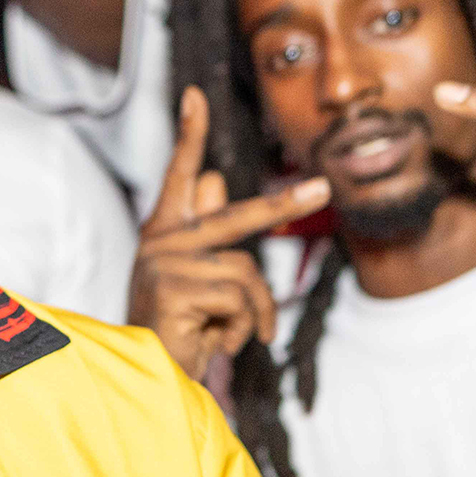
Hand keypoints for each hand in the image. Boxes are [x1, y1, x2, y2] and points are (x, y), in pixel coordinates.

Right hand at [131, 88, 328, 378]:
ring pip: (246, 273)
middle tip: (325, 189)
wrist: (150, 381)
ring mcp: (164, 261)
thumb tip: (217, 178)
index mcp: (165, 233)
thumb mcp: (195, 280)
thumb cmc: (178, 332)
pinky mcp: (173, 287)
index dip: (189, 135)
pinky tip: (215, 342)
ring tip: (229, 336)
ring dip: (254, 314)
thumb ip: (206, 232)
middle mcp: (160, 240)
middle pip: (234, 217)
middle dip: (283, 207)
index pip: (180, 175)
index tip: (196, 96)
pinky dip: (242, 330)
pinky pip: (240, 299)